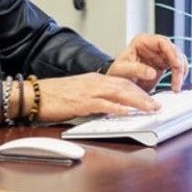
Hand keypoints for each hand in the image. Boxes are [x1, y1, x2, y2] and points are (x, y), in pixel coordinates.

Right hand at [33, 72, 157, 122]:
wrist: (34, 95)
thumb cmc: (53, 96)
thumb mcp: (78, 93)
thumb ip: (94, 98)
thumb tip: (108, 108)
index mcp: (94, 80)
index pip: (122, 83)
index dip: (138, 90)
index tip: (150, 98)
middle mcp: (94, 82)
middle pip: (125, 86)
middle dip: (143, 96)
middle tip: (157, 105)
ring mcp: (89, 91)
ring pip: (119, 93)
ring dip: (137, 101)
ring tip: (150, 108)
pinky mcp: (81, 102)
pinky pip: (103, 104)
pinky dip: (117, 108)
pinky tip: (127, 112)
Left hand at [106, 33, 187, 91]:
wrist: (115, 83)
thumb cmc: (116, 73)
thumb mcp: (121, 71)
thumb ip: (135, 69)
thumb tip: (152, 73)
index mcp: (141, 41)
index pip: (162, 41)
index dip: (172, 52)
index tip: (176, 64)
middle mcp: (152, 45)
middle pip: (173, 50)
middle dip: (179, 66)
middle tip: (178, 82)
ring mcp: (159, 54)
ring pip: (178, 59)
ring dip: (181, 72)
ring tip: (176, 87)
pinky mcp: (163, 64)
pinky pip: (177, 67)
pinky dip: (179, 76)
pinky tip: (176, 86)